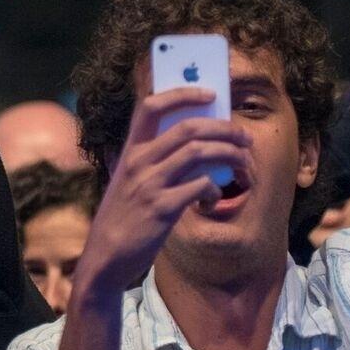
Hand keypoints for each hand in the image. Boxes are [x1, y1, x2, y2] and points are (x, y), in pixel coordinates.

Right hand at [75, 89, 252, 296]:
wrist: (105, 255)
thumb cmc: (123, 215)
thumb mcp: (129, 179)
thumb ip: (153, 160)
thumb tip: (199, 145)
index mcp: (129, 150)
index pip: (151, 106)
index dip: (182, 94)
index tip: (210, 94)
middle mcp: (138, 161)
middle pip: (187, 128)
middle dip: (223, 128)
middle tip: (244, 137)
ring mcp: (150, 184)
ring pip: (199, 152)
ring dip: (229, 155)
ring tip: (242, 164)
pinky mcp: (162, 208)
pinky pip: (201, 187)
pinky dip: (215, 190)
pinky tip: (212, 200)